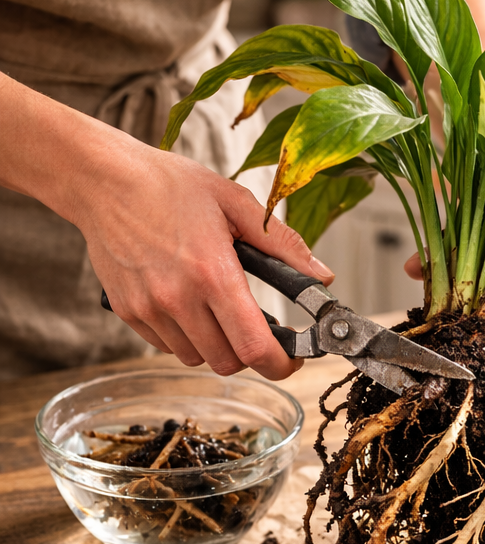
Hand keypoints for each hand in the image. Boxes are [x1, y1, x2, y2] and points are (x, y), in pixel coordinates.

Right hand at [77, 141, 333, 379]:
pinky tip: (191, 304)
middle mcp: (178, 298)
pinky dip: (186, 337)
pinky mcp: (128, 311)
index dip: (280, 364)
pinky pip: (167, 346)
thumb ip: (284, 243)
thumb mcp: (236, 203)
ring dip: (217, 345)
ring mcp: (149, 308)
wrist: (103, 179)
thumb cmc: (168, 185)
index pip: (252, 347)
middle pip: (227, 362)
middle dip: (251, 353)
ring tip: (220, 310)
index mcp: (212, 273)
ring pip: (197, 357)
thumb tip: (322, 275)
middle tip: (259, 330)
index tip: (291, 358)